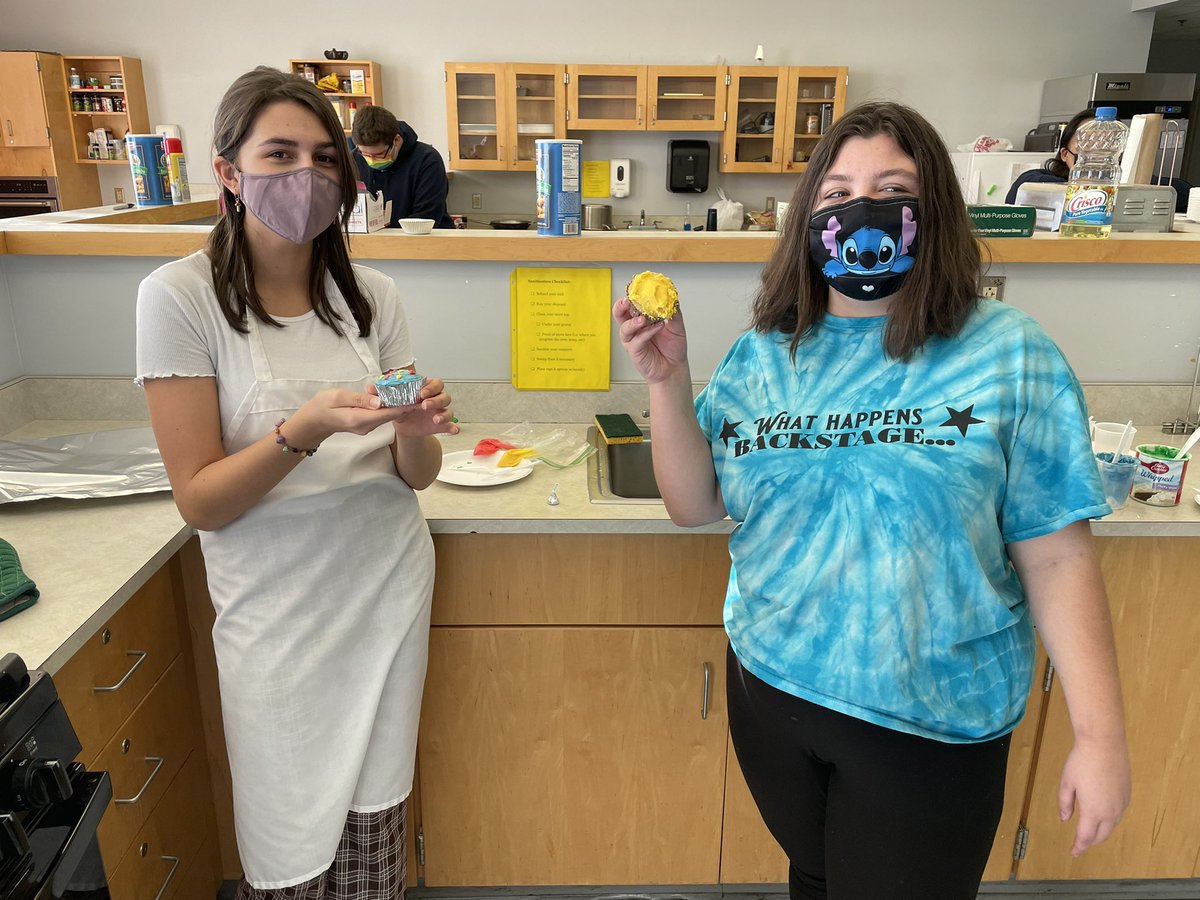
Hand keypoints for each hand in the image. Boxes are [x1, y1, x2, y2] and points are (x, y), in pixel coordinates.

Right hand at [284, 381, 454, 447]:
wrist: (312, 421)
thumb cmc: (321, 406)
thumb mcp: (338, 397)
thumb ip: (359, 399)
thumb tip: (379, 401)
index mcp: (360, 419)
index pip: (388, 413)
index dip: (405, 406)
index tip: (420, 399)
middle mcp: (366, 426)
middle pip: (391, 415)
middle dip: (406, 404)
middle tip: (422, 392)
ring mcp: (366, 427)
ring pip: (387, 416)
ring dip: (399, 406)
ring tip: (414, 393)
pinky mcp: (365, 425)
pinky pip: (380, 416)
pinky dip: (389, 407)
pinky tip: (397, 398)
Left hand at [379, 376, 458, 437]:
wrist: (403, 425)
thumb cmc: (400, 407)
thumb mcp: (391, 399)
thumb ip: (382, 392)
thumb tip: (370, 389)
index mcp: (426, 389)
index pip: (435, 383)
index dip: (430, 387)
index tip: (420, 393)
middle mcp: (436, 399)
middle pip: (444, 395)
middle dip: (436, 400)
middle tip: (424, 405)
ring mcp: (440, 412)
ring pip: (449, 410)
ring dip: (444, 414)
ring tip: (435, 419)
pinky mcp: (441, 425)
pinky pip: (451, 425)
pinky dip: (453, 427)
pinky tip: (454, 430)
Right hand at [613, 298, 688, 384]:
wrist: (674, 368)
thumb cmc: (672, 347)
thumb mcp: (677, 327)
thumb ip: (674, 313)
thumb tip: (672, 299)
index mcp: (642, 318)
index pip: (632, 303)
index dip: (632, 294)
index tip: (637, 285)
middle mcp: (634, 328)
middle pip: (620, 313)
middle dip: (621, 305)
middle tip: (628, 300)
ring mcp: (633, 340)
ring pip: (625, 328)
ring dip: (634, 321)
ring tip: (644, 319)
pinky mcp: (635, 351)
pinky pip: (636, 341)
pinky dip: (646, 333)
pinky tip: (656, 328)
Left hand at [1058, 735, 1130, 856]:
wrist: (1104, 743)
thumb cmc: (1082, 762)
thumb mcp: (1066, 782)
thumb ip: (1065, 803)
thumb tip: (1065, 818)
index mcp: (1093, 811)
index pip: (1086, 837)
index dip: (1079, 846)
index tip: (1074, 852)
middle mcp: (1111, 812)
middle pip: (1101, 835)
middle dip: (1090, 841)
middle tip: (1081, 843)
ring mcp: (1122, 803)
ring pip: (1112, 826)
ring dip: (1101, 832)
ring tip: (1091, 832)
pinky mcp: (1127, 794)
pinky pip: (1119, 814)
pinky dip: (1110, 820)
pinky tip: (1103, 816)